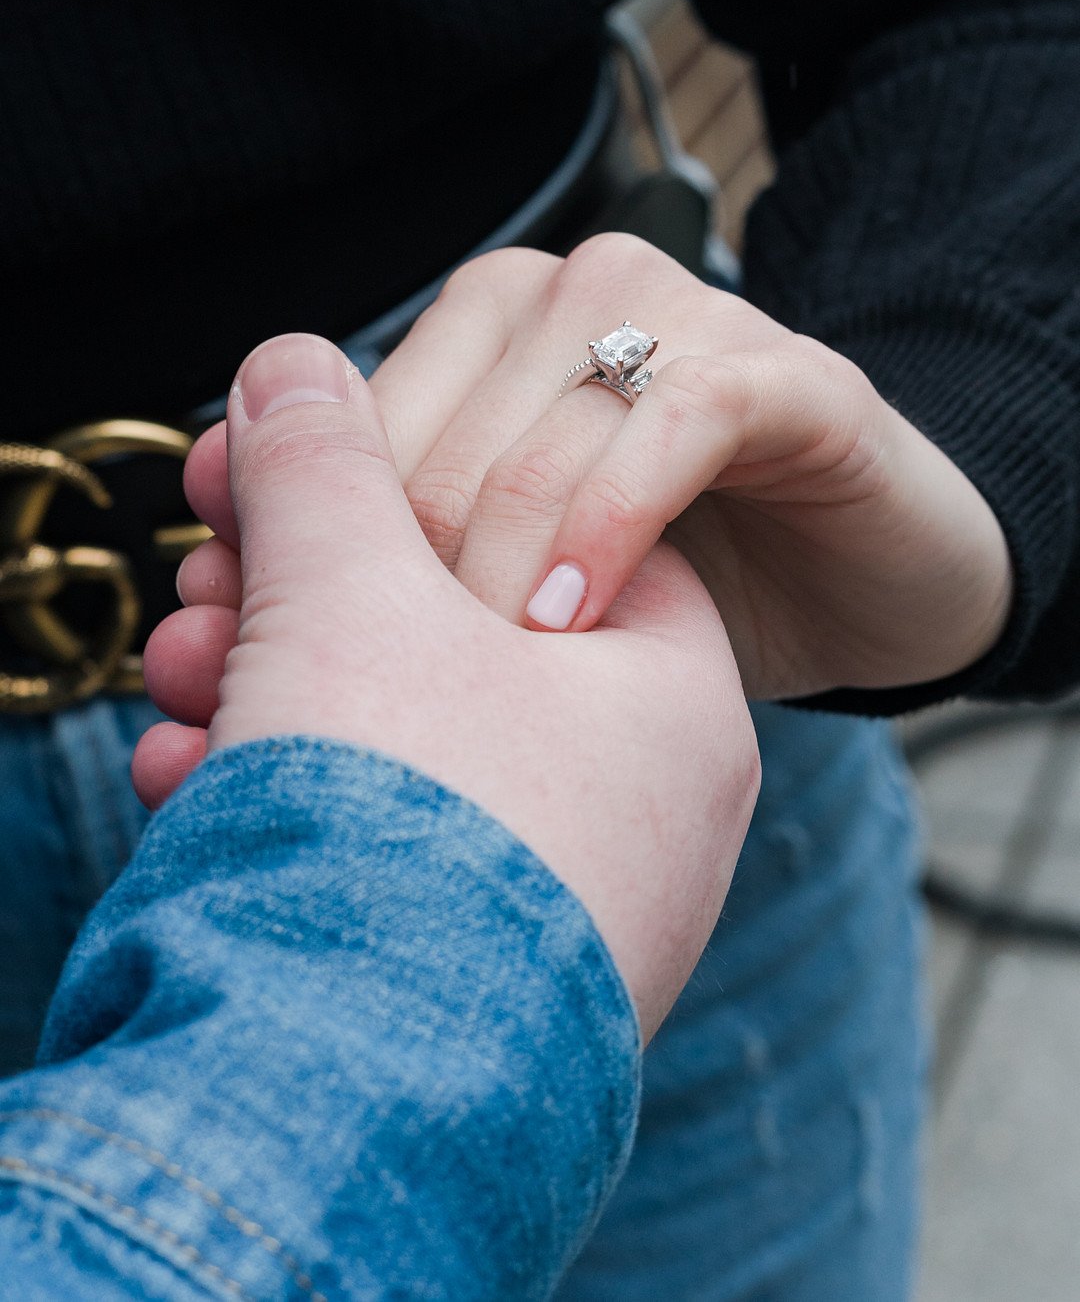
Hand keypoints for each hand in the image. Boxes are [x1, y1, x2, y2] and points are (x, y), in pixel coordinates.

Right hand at [135, 333, 759, 1039]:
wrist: (336, 1109)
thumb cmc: (393, 818)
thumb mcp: (350, 593)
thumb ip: (325, 462)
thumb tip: (290, 363)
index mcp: (673, 702)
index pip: (561, 533)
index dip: (420, 485)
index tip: (309, 475)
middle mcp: (649, 815)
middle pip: (466, 643)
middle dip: (314, 596)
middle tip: (211, 573)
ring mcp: (570, 910)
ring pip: (411, 750)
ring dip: (281, 695)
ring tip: (183, 676)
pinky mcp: (482, 988)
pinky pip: (391, 854)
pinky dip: (293, 803)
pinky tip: (190, 780)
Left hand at [364, 232, 1011, 700]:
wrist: (863, 578)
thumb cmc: (677, 577)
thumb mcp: (519, 565)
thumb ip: (398, 548)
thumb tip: (226, 578)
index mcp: (490, 316)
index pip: (357, 427)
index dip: (320, 549)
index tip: (306, 661)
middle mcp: (576, 288)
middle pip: (436, 444)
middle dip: (408, 587)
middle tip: (408, 703)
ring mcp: (688, 313)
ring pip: (539, 439)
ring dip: (503, 577)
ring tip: (492, 684)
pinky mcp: (790, 372)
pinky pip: (674, 427)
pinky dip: (612, 527)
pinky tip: (580, 622)